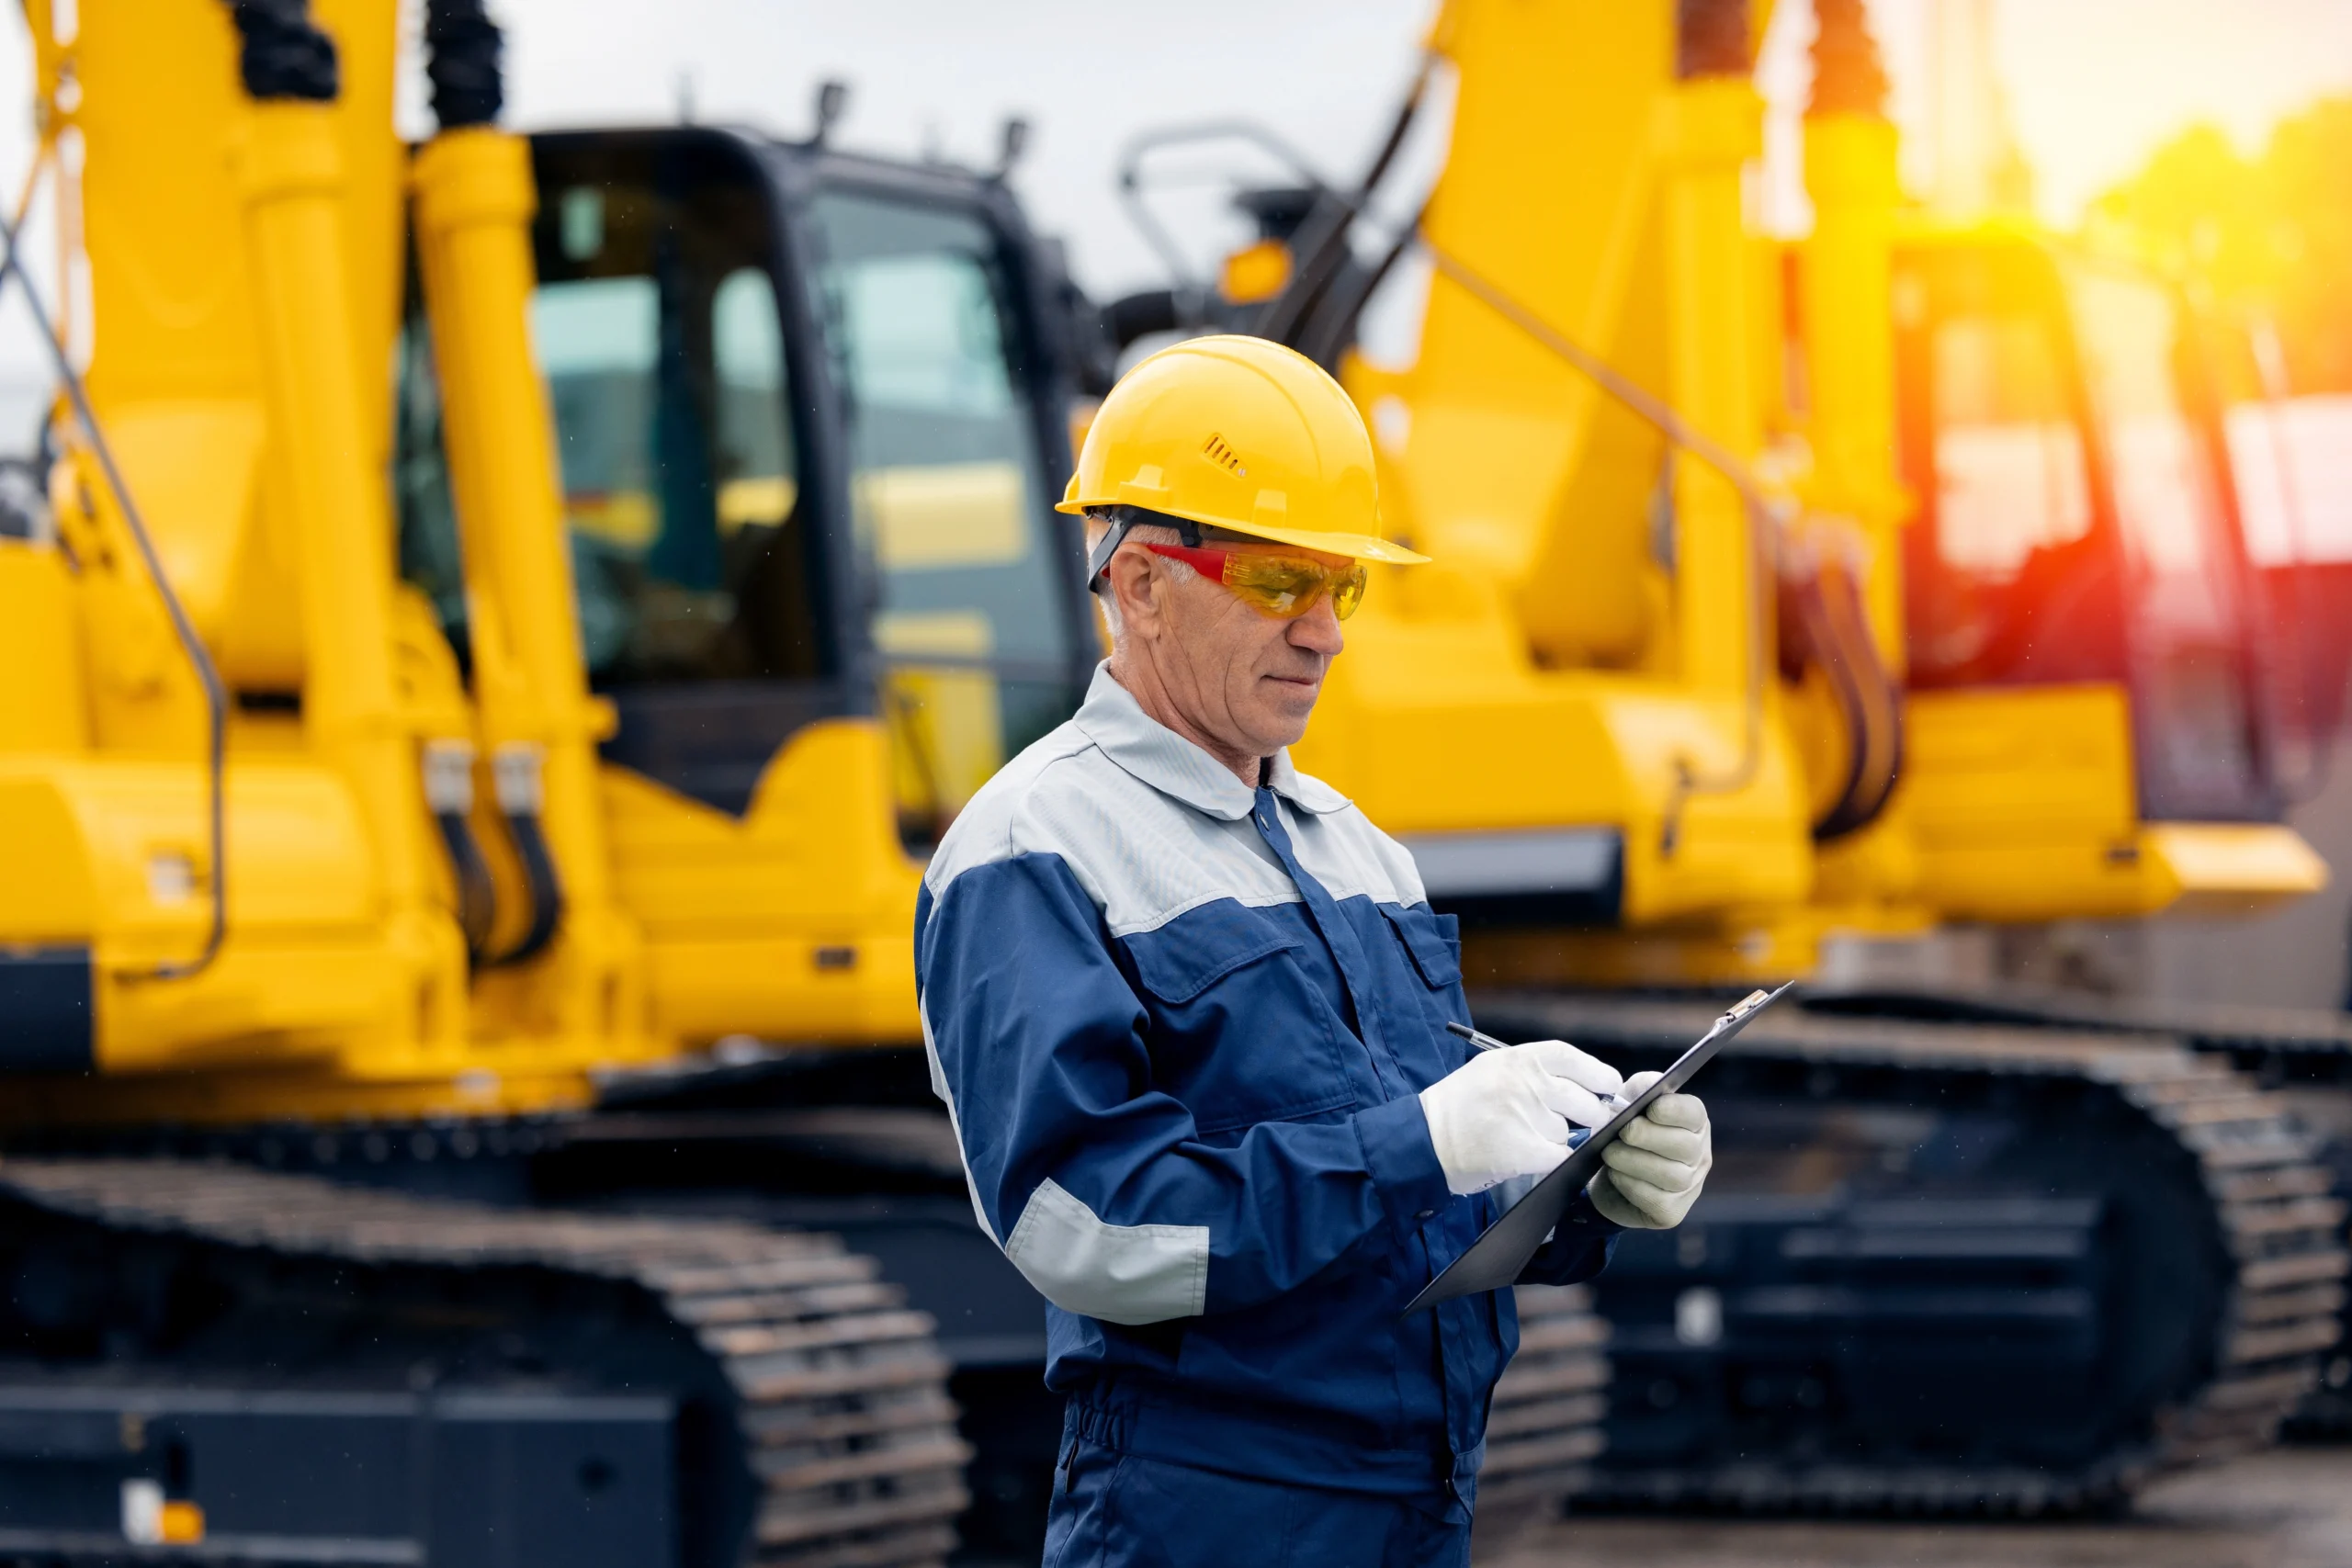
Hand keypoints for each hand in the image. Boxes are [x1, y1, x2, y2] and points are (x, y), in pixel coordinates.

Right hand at [1420, 1039, 1624, 1196]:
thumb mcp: (1493, 1069)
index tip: (1609, 1085)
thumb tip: (1587, 1084)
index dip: (1599, 1074)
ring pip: (1567, 1133)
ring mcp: (1524, 1117)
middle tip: (1583, 1122)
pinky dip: (1553, 1160)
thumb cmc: (1461, 1105)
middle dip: (1591, 1116)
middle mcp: (1525, 1083)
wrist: (1425, 1139)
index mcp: (1518, 1059)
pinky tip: (1531, 1155)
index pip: (1573, 1059)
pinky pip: (1559, 1157)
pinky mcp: (1523, 1150)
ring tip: (1523, 1136)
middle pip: (1585, 1102)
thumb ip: (1536, 1071)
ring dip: (1554, 1139)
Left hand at [1588, 1072, 1711, 1227]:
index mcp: (1693, 1123)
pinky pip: (1654, 1198)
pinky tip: (1615, 1174)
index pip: (1695, 1113)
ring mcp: (1690, 1187)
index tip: (1650, 1108)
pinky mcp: (1671, 1212)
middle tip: (1621, 1132)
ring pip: (1670, 1175)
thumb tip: (1649, 1085)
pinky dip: (1629, 1184)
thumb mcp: (1627, 1104)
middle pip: (1685, 1146)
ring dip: (1633, 1161)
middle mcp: (1699, 1156)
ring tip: (1609, 1152)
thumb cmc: (1623, 1134)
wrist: (1606, 1177)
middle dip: (1648, 1136)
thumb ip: (1640, 1089)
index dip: (1674, 1110)